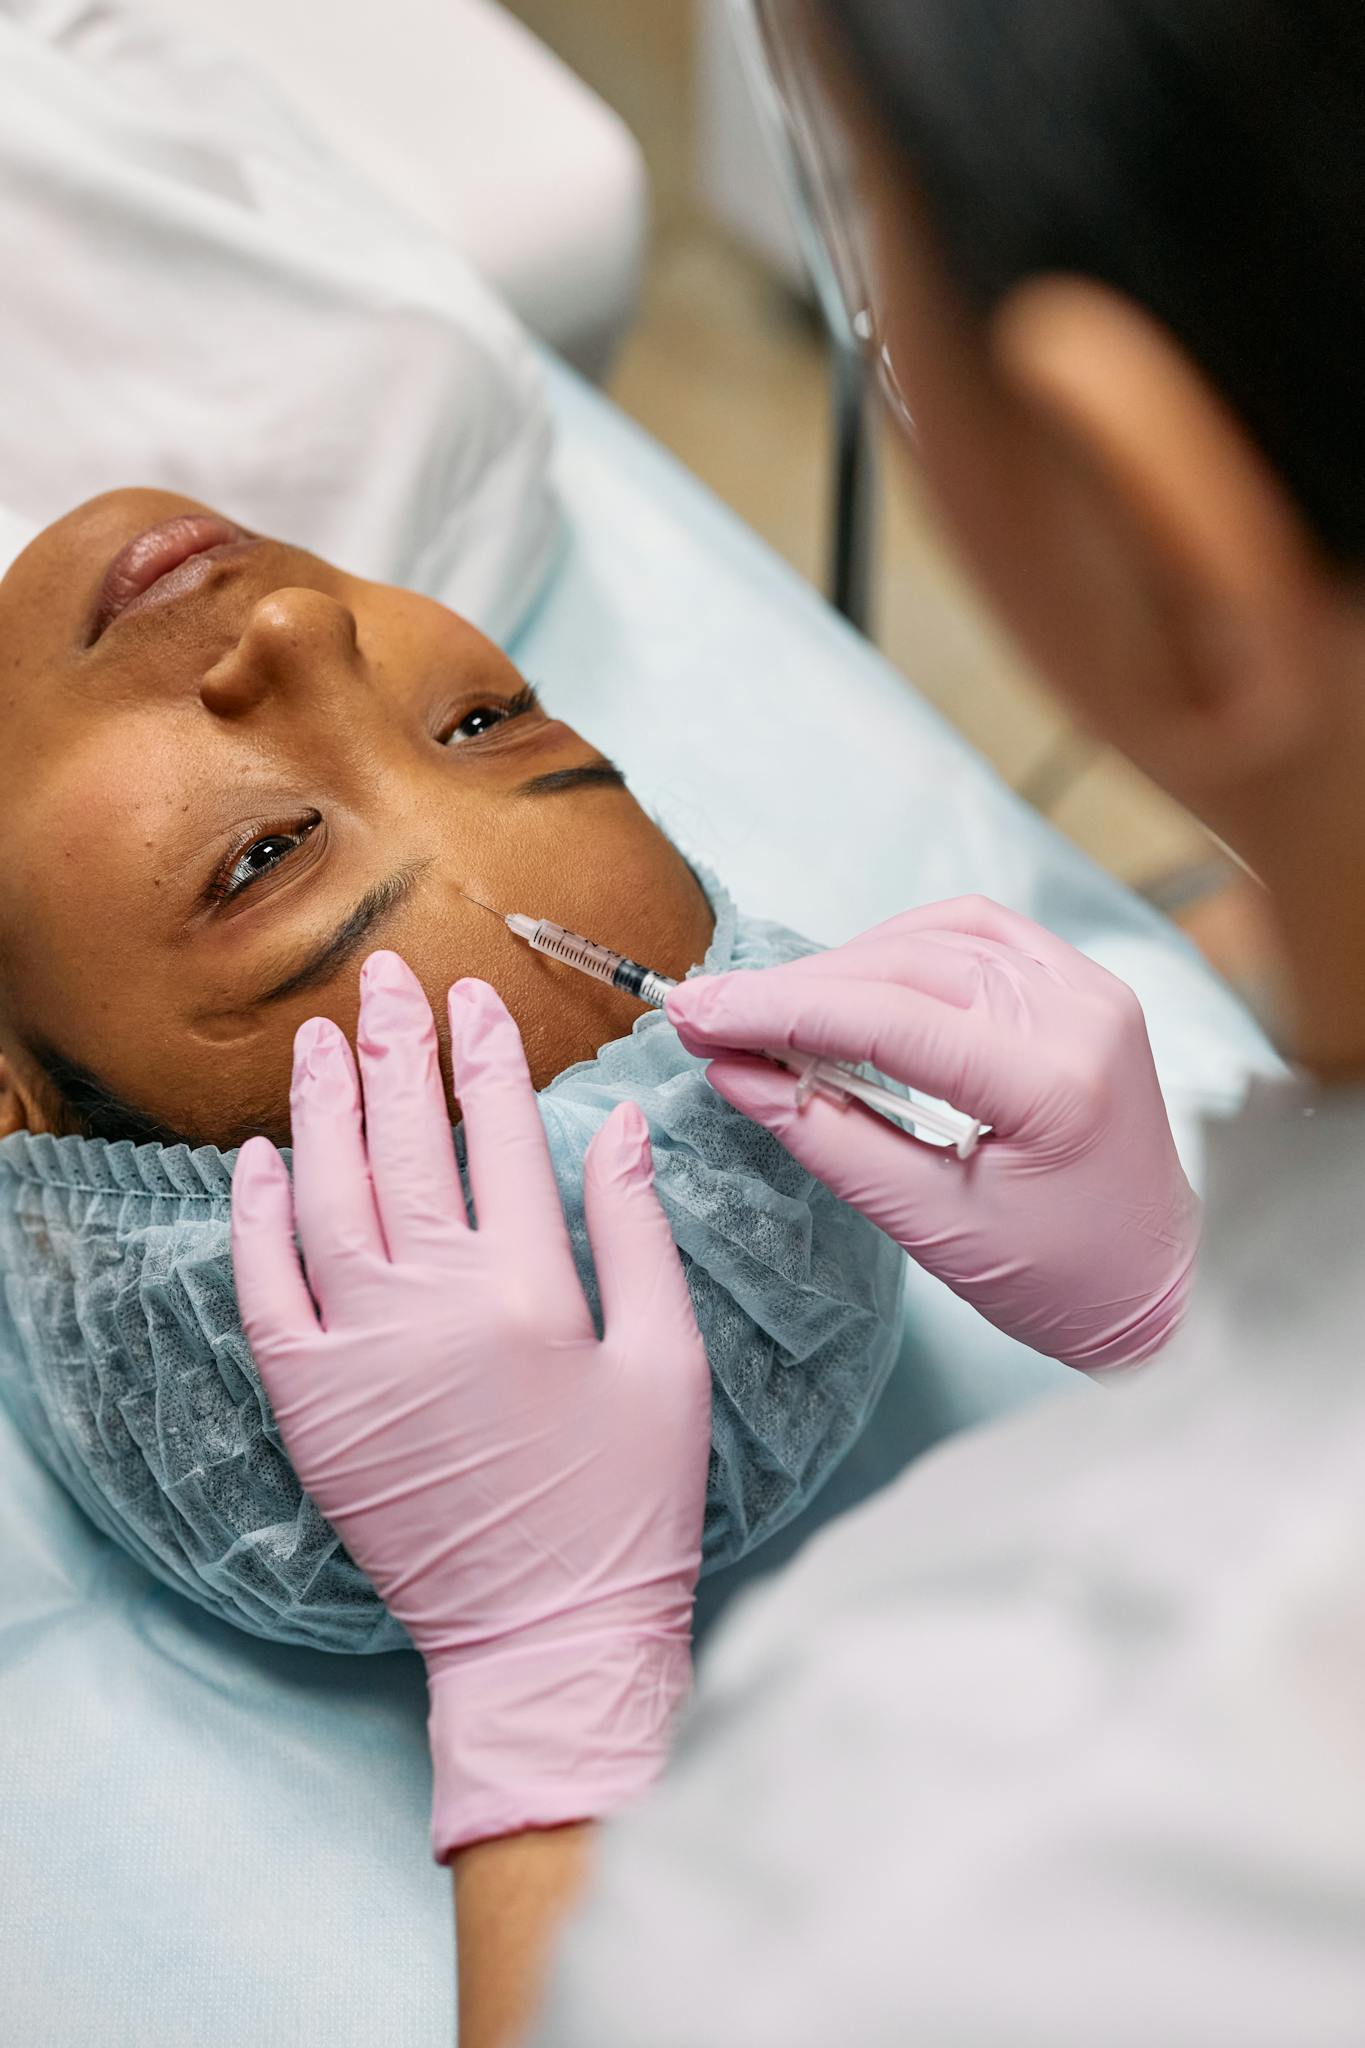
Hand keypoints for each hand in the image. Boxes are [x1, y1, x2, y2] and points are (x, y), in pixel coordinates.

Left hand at [230, 951, 710, 1857]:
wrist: (544, 1639)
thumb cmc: (626, 1507)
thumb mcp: (666, 1363)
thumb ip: (635, 1232)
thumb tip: (621, 1122)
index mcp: (530, 1289)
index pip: (498, 1133)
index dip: (484, 1055)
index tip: (474, 998)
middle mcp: (432, 1304)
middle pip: (406, 1142)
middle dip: (395, 1047)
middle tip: (384, 978)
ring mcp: (358, 1352)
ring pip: (327, 1195)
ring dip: (322, 1107)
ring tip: (321, 1038)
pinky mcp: (311, 1403)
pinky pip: (265, 1288)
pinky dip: (254, 1217)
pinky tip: (260, 1158)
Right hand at [665, 898, 1198, 1370]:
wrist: (1160, 1287)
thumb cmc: (1054, 1279)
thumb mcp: (930, 1225)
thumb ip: (827, 1138)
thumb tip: (732, 1072)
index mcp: (1053, 1085)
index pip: (889, 1019)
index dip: (779, 1009)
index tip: (693, 1012)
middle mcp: (1081, 1016)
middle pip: (907, 966)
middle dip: (796, 987)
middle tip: (706, 1012)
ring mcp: (1090, 990)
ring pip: (936, 937)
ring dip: (843, 965)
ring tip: (767, 1009)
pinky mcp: (1083, 986)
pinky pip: (976, 935)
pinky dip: (901, 949)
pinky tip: (850, 983)